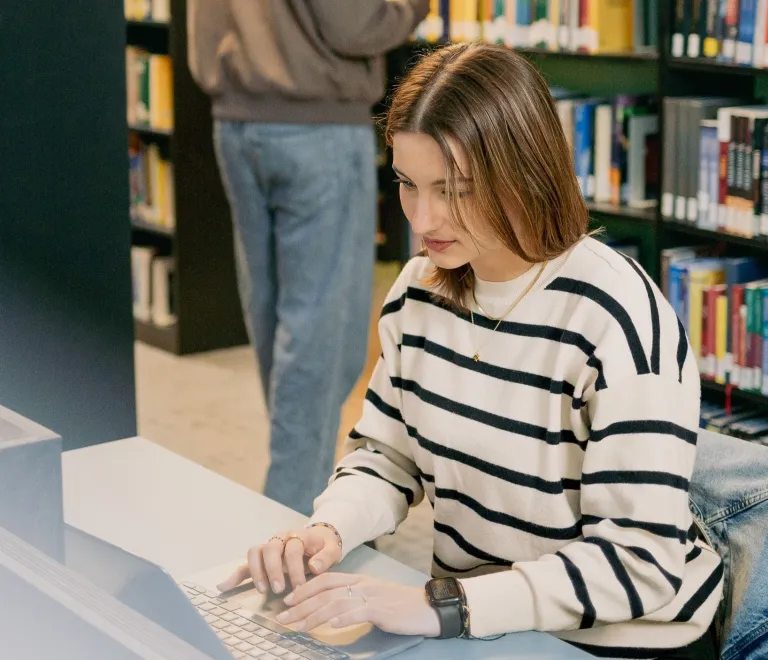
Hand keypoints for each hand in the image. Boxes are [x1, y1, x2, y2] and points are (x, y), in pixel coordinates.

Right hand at [217, 525, 341, 595]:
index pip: (293, 549)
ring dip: (256, 571)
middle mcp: (280, 538)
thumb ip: (326, 556)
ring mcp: (269, 547)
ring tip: (263, 590)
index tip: (300, 587)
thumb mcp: (332, 549)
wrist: (318, 539)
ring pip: (255, 552)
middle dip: (273, 569)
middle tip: (279, 589)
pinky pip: (244, 564)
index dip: (296, 568)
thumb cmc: (324, 546)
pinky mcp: (261, 558)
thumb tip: (314, 566)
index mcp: (298, 535)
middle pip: (271, 548)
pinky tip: (223, 588)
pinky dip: (234, 575)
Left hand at [276, 572, 440, 637]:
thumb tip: (329, 609)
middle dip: (301, 604)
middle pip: (325, 592)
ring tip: (298, 626)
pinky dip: (343, 618)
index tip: (288, 600)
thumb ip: (352, 598)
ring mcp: (371, 596)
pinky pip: (358, 612)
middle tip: (283, 616)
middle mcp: (362, 584)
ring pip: (336, 602)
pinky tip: (330, 626)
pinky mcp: (382, 609)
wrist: (427, 607)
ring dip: (314, 615)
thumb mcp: (372, 596)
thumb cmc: (399, 604)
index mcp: (358, 579)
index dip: (305, 588)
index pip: (325, 580)